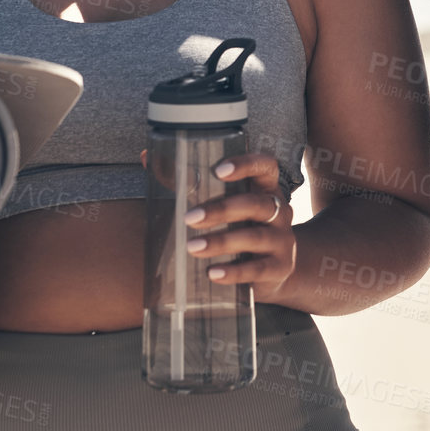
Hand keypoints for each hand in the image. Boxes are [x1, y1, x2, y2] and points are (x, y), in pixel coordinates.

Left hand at [182, 152, 295, 299]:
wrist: (278, 269)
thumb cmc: (242, 227)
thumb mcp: (226, 204)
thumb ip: (188, 182)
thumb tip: (147, 157)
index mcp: (266, 188)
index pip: (266, 166)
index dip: (246, 164)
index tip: (219, 170)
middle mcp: (279, 211)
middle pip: (256, 203)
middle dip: (222, 209)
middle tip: (189, 217)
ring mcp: (282, 240)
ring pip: (254, 237)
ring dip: (221, 241)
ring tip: (192, 247)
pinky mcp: (278, 268)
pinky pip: (258, 269)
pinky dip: (234, 272)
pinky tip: (212, 273)